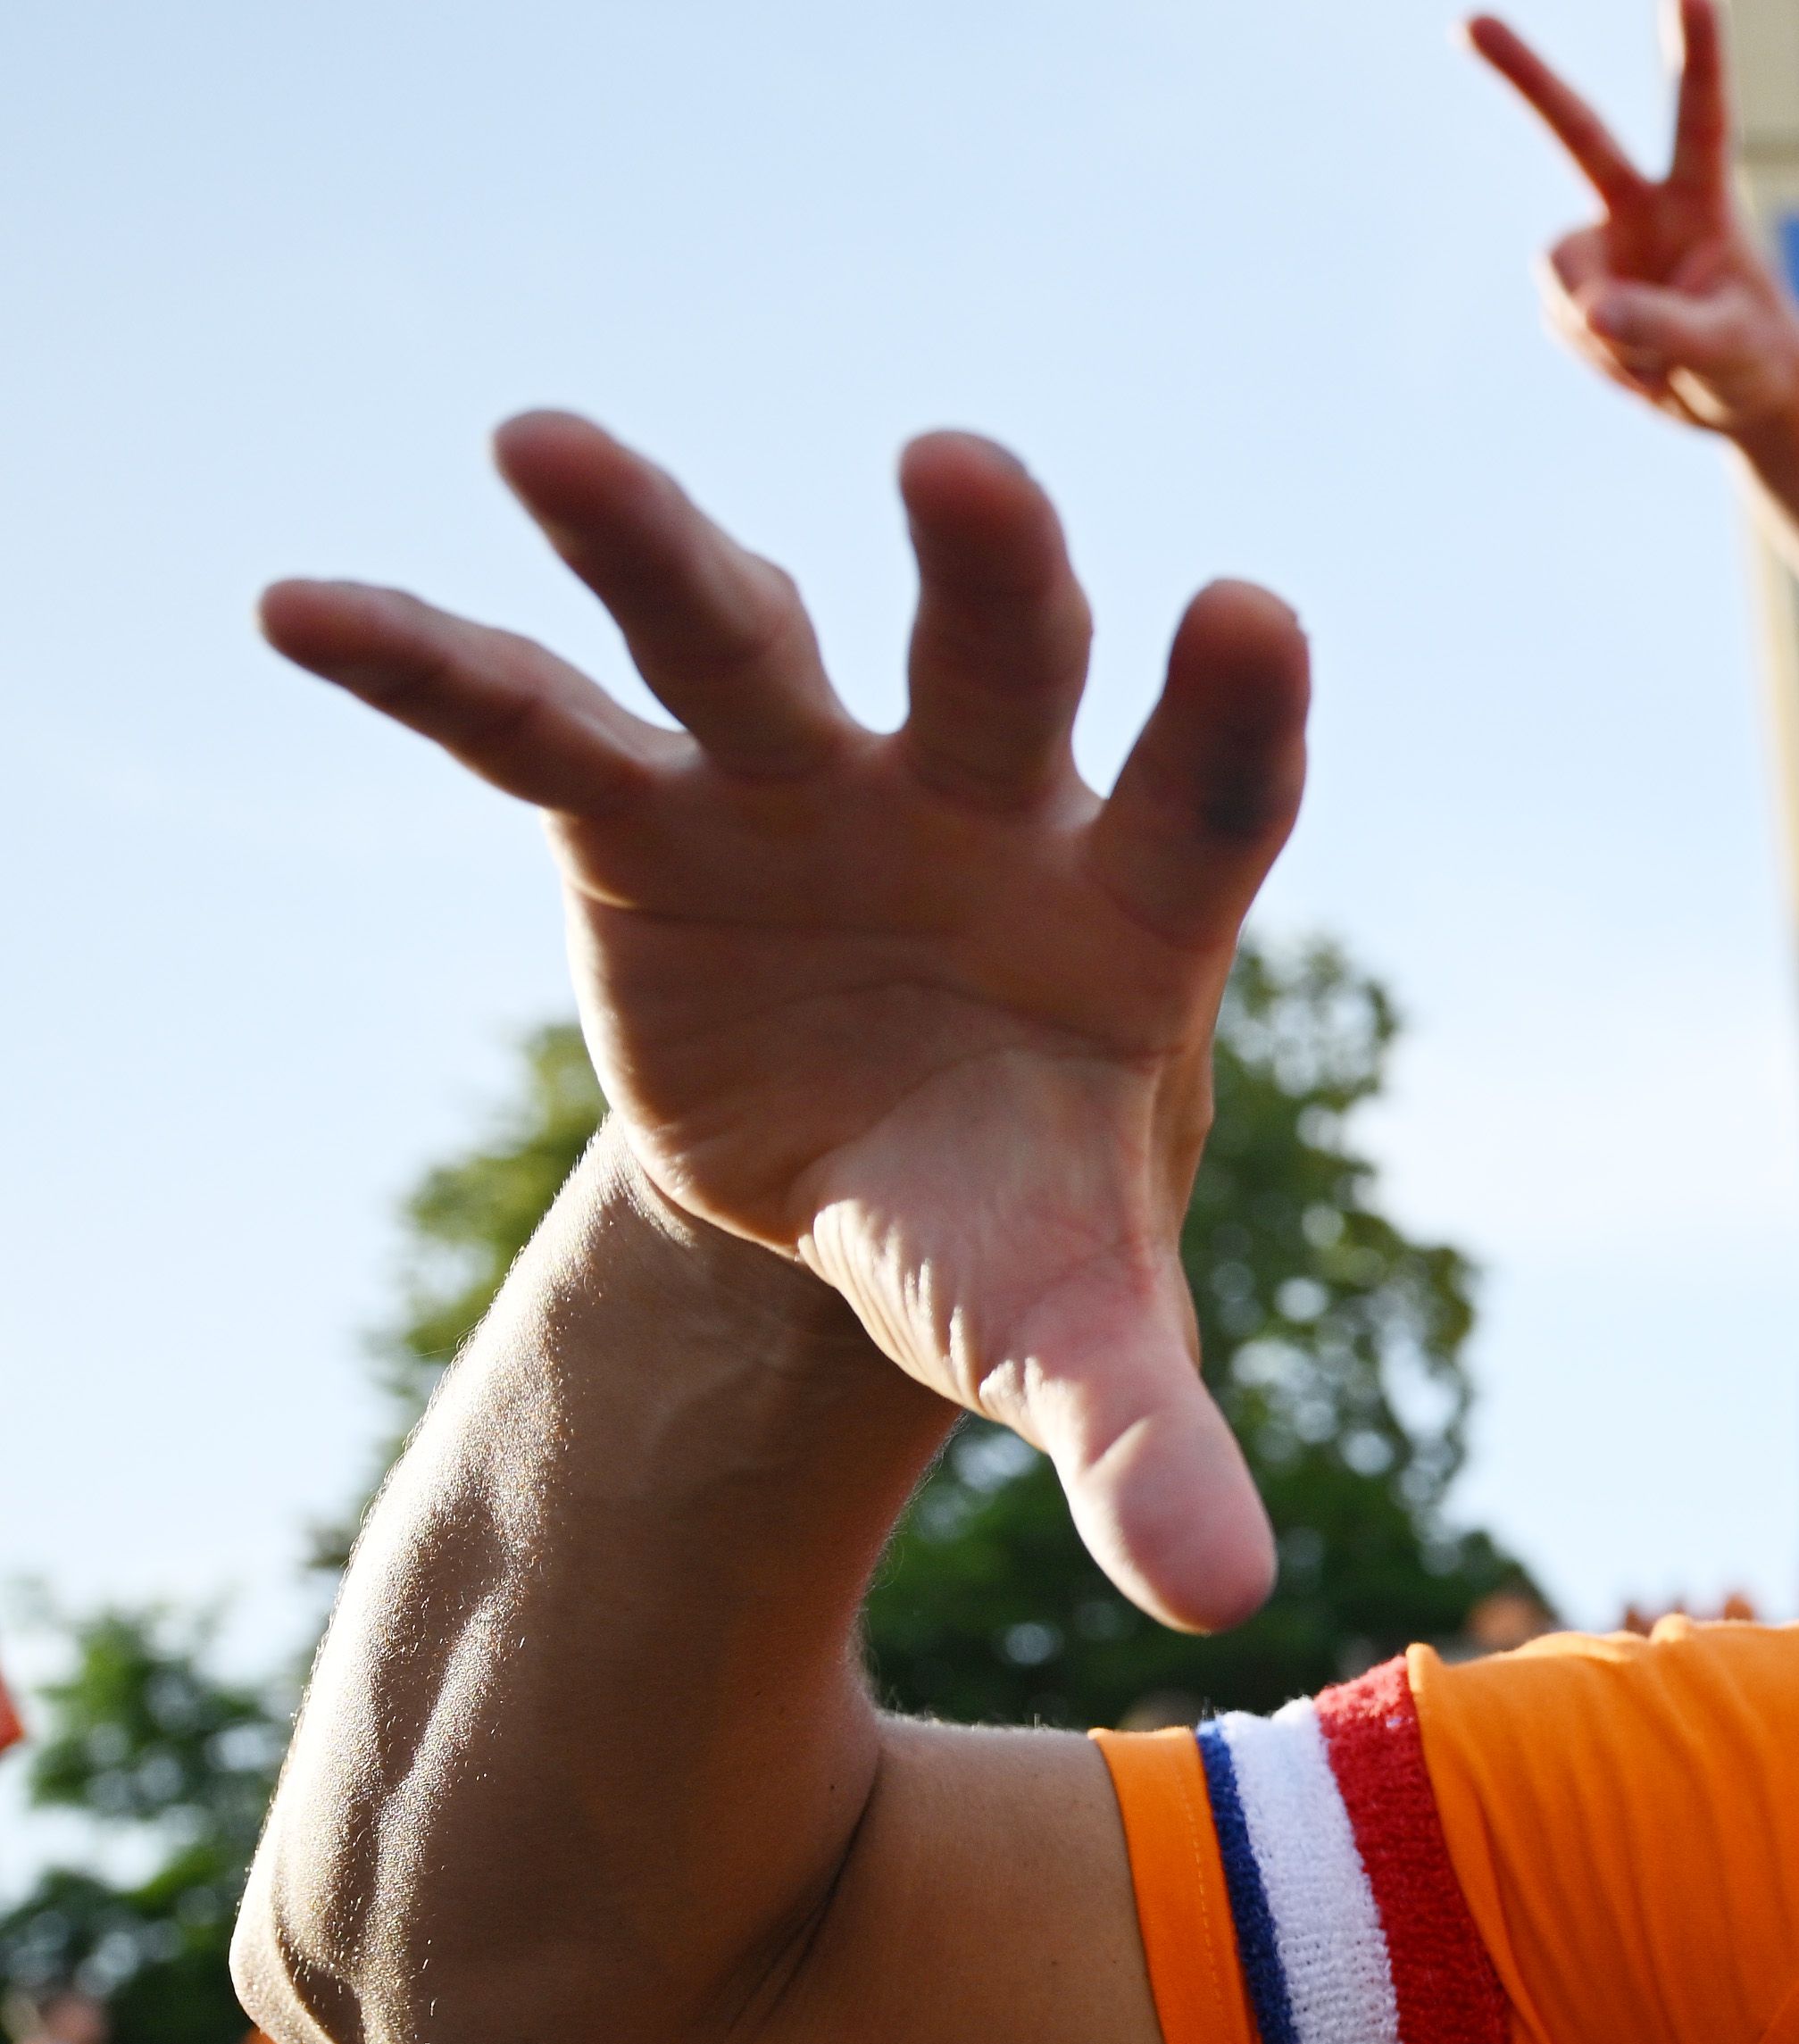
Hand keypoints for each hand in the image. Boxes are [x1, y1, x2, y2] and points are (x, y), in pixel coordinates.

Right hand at [260, 419, 1305, 1628]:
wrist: (880, 1180)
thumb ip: (1141, 1439)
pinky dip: (424, 665)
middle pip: (998, 666)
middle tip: (959, 466)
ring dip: (654, 542)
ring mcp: (805, 791)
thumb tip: (1221, 1600)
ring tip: (541, 443)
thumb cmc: (1016, 1228)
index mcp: (1131, 914)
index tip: (1249, 612)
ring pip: (741, 637)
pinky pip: (526, 725)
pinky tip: (303, 609)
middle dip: (986, 573)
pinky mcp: (643, 821)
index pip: (1211, 795)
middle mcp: (984, 802)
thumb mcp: (1067, 1338)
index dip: (1228, 711)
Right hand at [1468, 0, 1798, 439]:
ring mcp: (1602, 243)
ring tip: (1666, 364)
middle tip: (1470, 19)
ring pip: (1563, 279)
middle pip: (1578, 130)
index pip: (1701, 120)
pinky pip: (1561, 321)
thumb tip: (1592, 309)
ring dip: (1608, 337)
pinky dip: (1598, 357)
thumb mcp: (1728, 349)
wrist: (1732, 392)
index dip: (1699, 56)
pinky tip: (1639, 367)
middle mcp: (1642, 204)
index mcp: (1702, 200)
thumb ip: (1667, 325)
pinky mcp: (1573, 285)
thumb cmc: (1753, 358)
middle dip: (1525, 75)